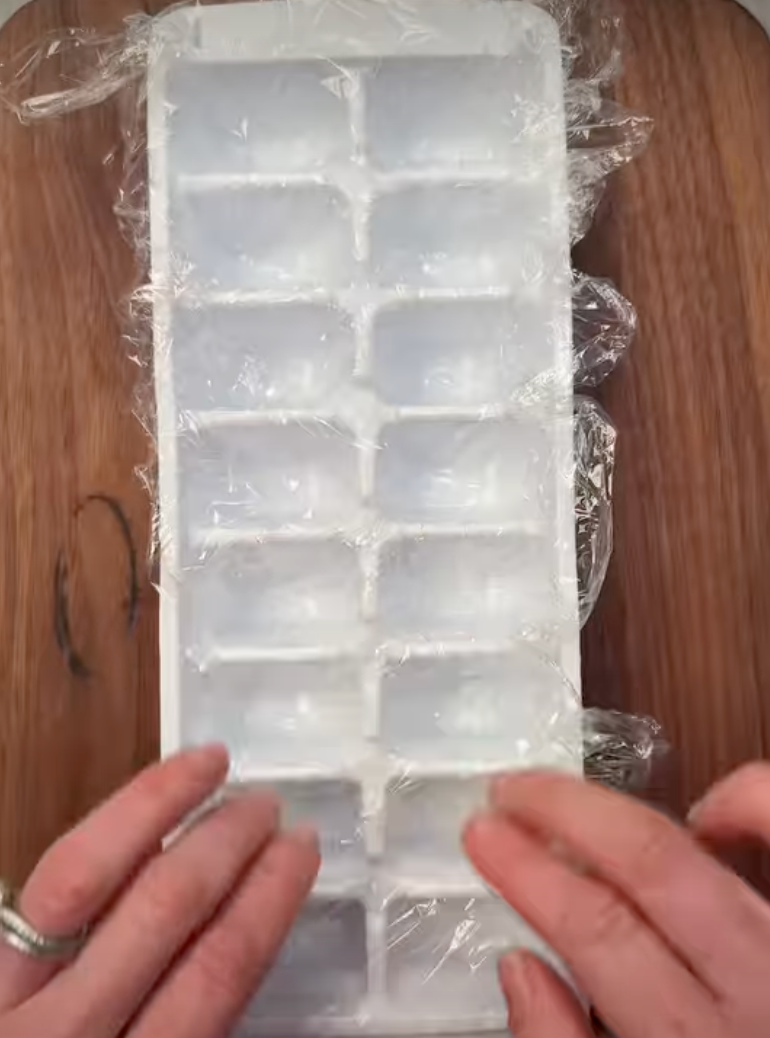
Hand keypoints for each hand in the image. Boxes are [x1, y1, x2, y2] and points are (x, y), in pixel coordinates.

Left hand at [0, 746, 318, 1037]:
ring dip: (163, 806)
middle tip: (268, 805)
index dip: (267, 902)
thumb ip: (185, 1023)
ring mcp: (8, 997)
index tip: (301, 850)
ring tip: (214, 765)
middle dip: (226, 843)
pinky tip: (142, 802)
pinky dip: (105, 826)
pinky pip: (47, 879)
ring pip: (84, 875)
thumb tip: (239, 927)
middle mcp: (67, 1034)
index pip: (214, 978)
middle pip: (162, 913)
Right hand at [464, 765, 769, 1037]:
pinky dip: (751, 804)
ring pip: (721, 851)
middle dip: (570, 812)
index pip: (599, 933)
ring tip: (582, 800)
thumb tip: (520, 966)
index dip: (531, 870)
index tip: (485, 832)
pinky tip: (707, 816)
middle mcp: (757, 996)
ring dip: (640, 811)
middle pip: (656, 868)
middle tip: (514, 790)